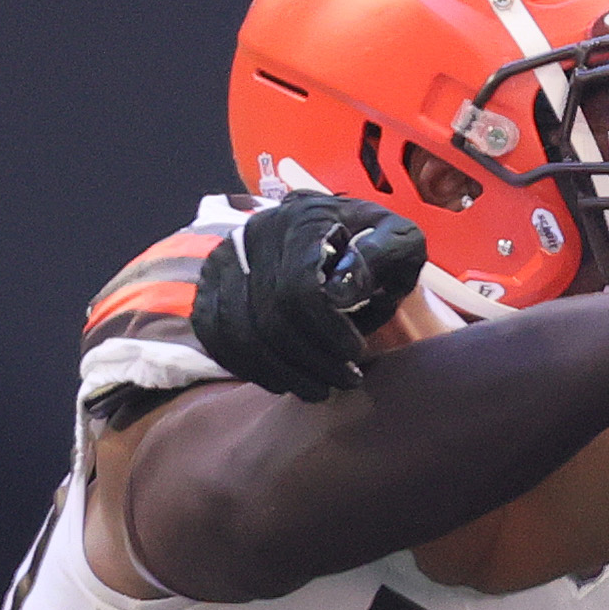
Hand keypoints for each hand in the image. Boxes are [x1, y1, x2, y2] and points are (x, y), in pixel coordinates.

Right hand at [190, 192, 428, 401]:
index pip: (300, 289)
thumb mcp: (398, 240)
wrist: (331, 231)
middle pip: (271, 319)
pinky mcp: (210, 285)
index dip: (329, 332)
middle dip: (313, 361)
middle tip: (346, 380)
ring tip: (321, 389)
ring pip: (242, 335)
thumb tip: (341, 293)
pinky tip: (284, 381)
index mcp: (303, 220)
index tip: (356, 352)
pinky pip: (218, 339)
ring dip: (284, 374)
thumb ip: (384, 256)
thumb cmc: (372, 245)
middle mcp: (255, 234)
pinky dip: (252, 369)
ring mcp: (226, 260)